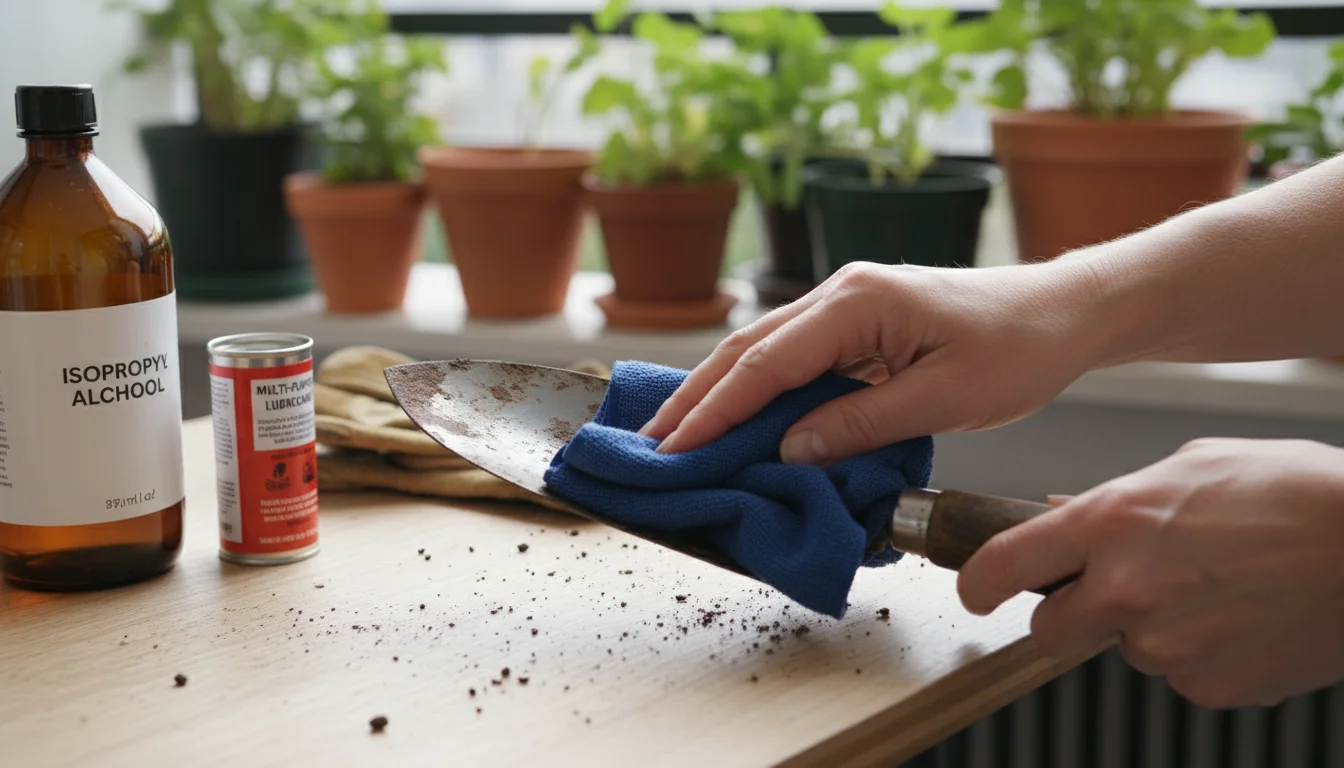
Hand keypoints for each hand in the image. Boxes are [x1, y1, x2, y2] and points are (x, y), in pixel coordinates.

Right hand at [640, 259, 1108, 462]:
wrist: (1062, 310)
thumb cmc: (1017, 347)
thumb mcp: (944, 398)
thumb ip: (861, 424)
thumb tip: (790, 452)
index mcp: (857, 302)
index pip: (766, 363)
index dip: (715, 410)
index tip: (675, 448)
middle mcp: (840, 294)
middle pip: (747, 349)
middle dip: (695, 399)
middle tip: (650, 445)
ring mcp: (845, 306)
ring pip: (762, 351)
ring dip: (717, 393)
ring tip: (675, 435)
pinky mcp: (856, 325)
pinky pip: (791, 359)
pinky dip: (755, 390)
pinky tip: (735, 417)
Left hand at [958, 437, 1343, 708]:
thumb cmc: (1295, 494)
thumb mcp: (1189, 468)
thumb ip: (1115, 499)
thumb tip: (1061, 516)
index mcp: (1113, 522)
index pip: (1003, 563)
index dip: (976, 582)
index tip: (975, 590)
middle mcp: (1127, 588)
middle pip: (1048, 630)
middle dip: (1068, 615)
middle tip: (1111, 592)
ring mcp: (1166, 644)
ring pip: (1125, 649)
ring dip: (1150, 628)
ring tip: (1213, 588)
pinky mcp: (1208, 686)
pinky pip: (1180, 674)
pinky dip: (1200, 653)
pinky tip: (1239, 617)